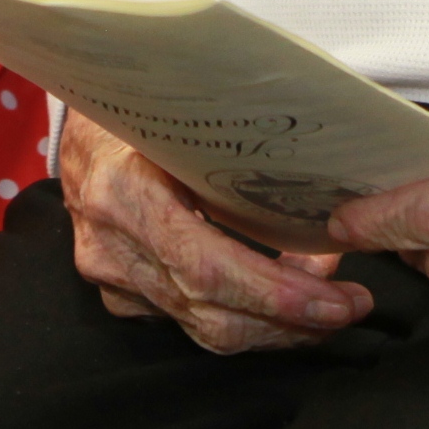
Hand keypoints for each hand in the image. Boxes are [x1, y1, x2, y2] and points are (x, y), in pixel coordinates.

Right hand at [58, 111, 374, 354]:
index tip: (335, 300)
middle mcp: (112, 246)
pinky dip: (240, 315)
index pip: (207, 268)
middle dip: (289, 321)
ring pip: (202, 328)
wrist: (80, 116)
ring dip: (272, 325)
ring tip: (325, 305)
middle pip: (210, 312)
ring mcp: (112, 274)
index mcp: (125, 192)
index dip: (276, 294)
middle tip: (347, 307)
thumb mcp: (181, 107)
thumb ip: (236, 144)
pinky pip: (186, 319)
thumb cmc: (139, 100)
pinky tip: (277, 298)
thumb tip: (319, 168)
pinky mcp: (118, 291)